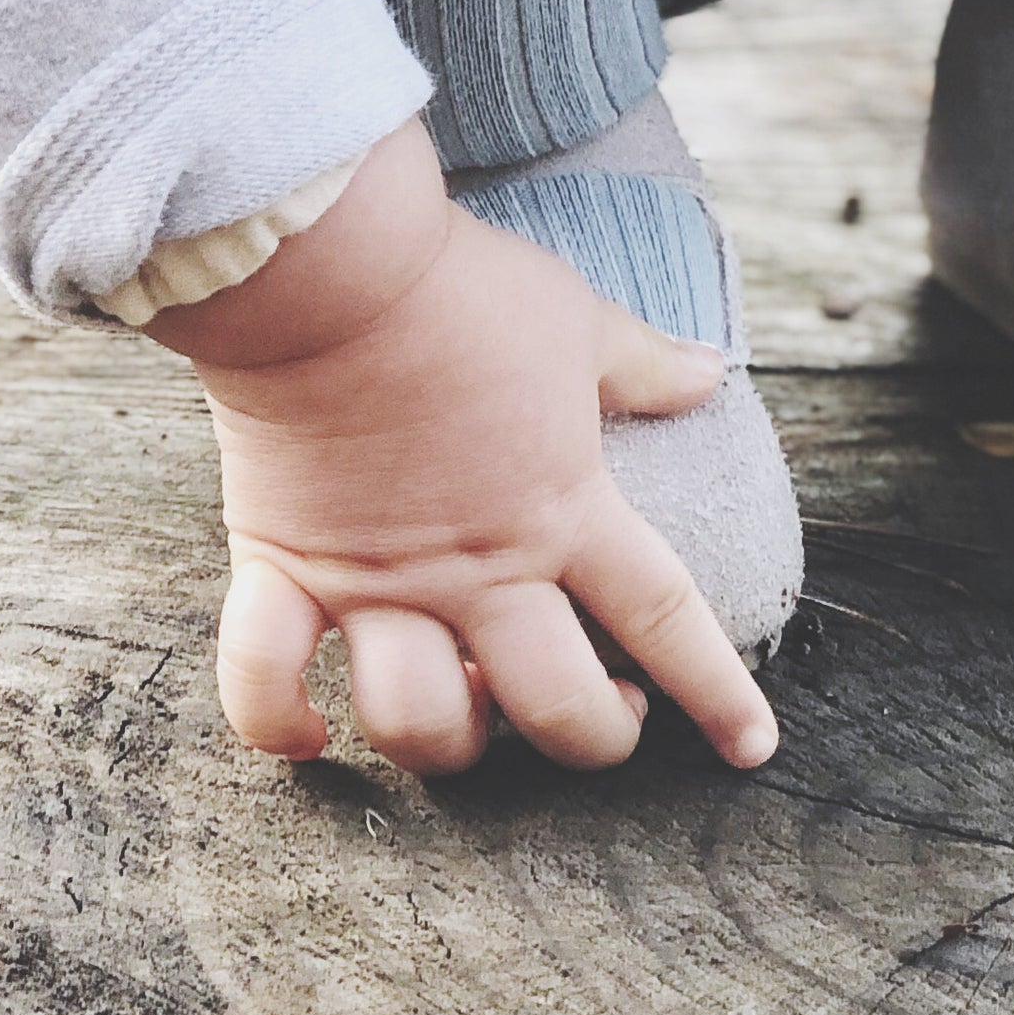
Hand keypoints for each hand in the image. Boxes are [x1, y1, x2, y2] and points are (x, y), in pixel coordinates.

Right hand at [146, 123, 778, 775]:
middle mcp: (476, 569)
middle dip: (594, 739)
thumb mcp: (577, 320)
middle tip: (602, 712)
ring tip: (469, 711)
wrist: (328, 266)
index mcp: (563, 511)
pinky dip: (276, 722)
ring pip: (420, 723)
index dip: (715, 692)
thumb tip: (708, 373)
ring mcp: (377, 581)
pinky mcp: (284, 567)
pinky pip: (262, 679)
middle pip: (555, 705)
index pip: (664, 619)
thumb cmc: (459, 289)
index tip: (752, 748)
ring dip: (451, 744)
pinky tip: (307, 736)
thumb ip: (644, 365)